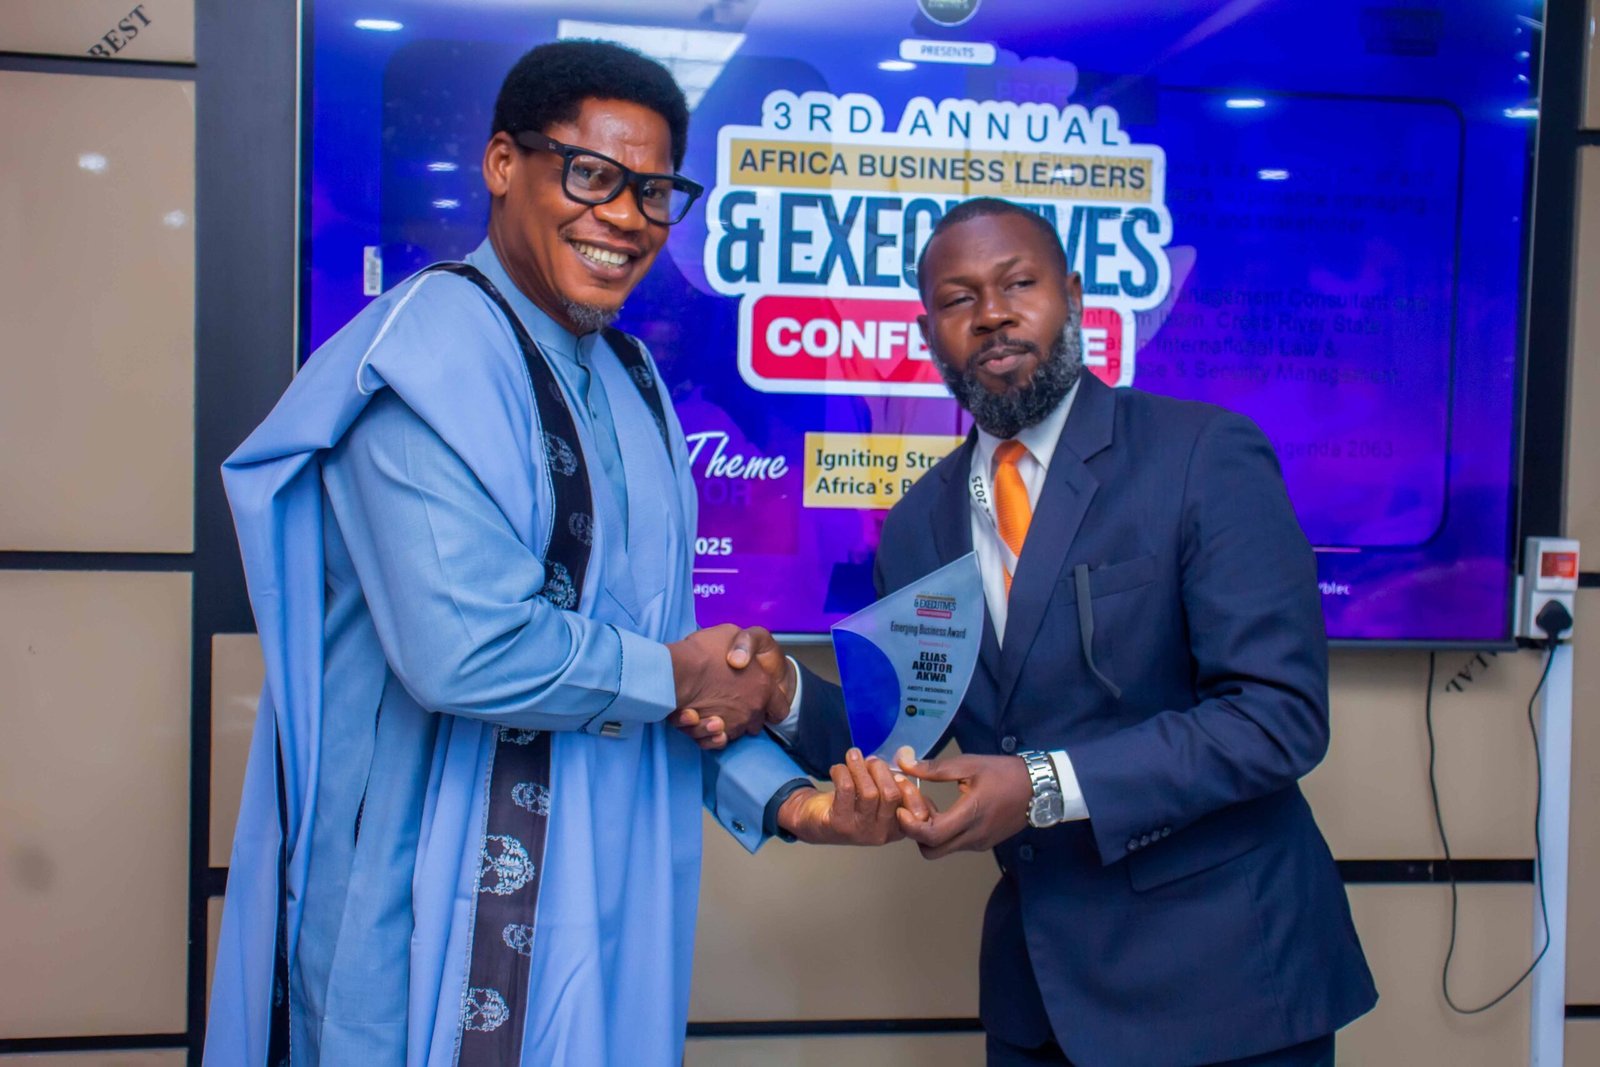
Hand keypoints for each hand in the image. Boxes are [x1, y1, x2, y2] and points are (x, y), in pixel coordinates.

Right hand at [666, 624, 786, 746]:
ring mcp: (734, 724)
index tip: (760, 700)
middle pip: (756, 723)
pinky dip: (711, 736)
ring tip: (710, 709)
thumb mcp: (732, 632)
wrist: (677, 671)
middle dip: (747, 714)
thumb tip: (741, 657)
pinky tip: (702, 722)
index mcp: (764, 687)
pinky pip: (717, 741)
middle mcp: (752, 710)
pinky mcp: (713, 734)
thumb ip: (744, 645)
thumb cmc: (704, 651)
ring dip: (725, 724)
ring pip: (735, 732)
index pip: (780, 708)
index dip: (772, 705)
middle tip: (730, 700)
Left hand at [777, 748, 930, 845]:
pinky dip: (842, 772)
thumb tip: (902, 755)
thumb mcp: (877, 797)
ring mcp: (860, 831)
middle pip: (891, 795)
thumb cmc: (850, 806)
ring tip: (852, 756)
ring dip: (859, 767)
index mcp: (897, 827)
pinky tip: (837, 769)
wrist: (815, 823)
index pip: (916, 811)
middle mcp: (882, 833)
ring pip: (869, 792)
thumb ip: (891, 781)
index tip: (898, 773)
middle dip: (880, 770)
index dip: (910, 789)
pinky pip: (846, 790)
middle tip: (870, 760)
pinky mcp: (839, 824)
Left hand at [894, 749, 1030, 858]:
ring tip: (930, 806)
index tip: (901, 807)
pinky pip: (955, 844)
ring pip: (942, 849)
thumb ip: (934, 768)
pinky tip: (945, 810)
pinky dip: (943, 832)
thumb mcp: (969, 764)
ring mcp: (979, 843)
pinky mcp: (983, 843)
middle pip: (931, 851)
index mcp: (971, 815)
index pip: (932, 835)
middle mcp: (974, 837)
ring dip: (928, 833)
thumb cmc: (1005, 773)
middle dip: (916, 832)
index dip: (910, 825)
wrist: (1041, 788)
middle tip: (914, 807)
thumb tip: (903, 761)